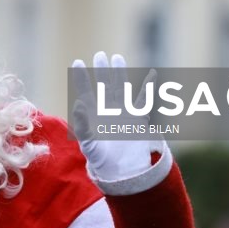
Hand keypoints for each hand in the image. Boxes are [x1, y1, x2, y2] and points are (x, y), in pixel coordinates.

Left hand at [71, 52, 154, 180]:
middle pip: (104, 85)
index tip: (77, 62)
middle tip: (100, 54)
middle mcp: (107, 111)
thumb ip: (82, 126)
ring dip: (119, 73)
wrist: (123, 172)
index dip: (81, 78)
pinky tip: (151, 74)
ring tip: (116, 58)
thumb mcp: (89, 144)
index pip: (86, 91)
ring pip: (121, 88)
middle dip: (102, 70)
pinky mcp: (137, 118)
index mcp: (93, 115)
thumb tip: (78, 105)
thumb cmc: (102, 161)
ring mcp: (122, 113)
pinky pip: (143, 100)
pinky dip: (147, 87)